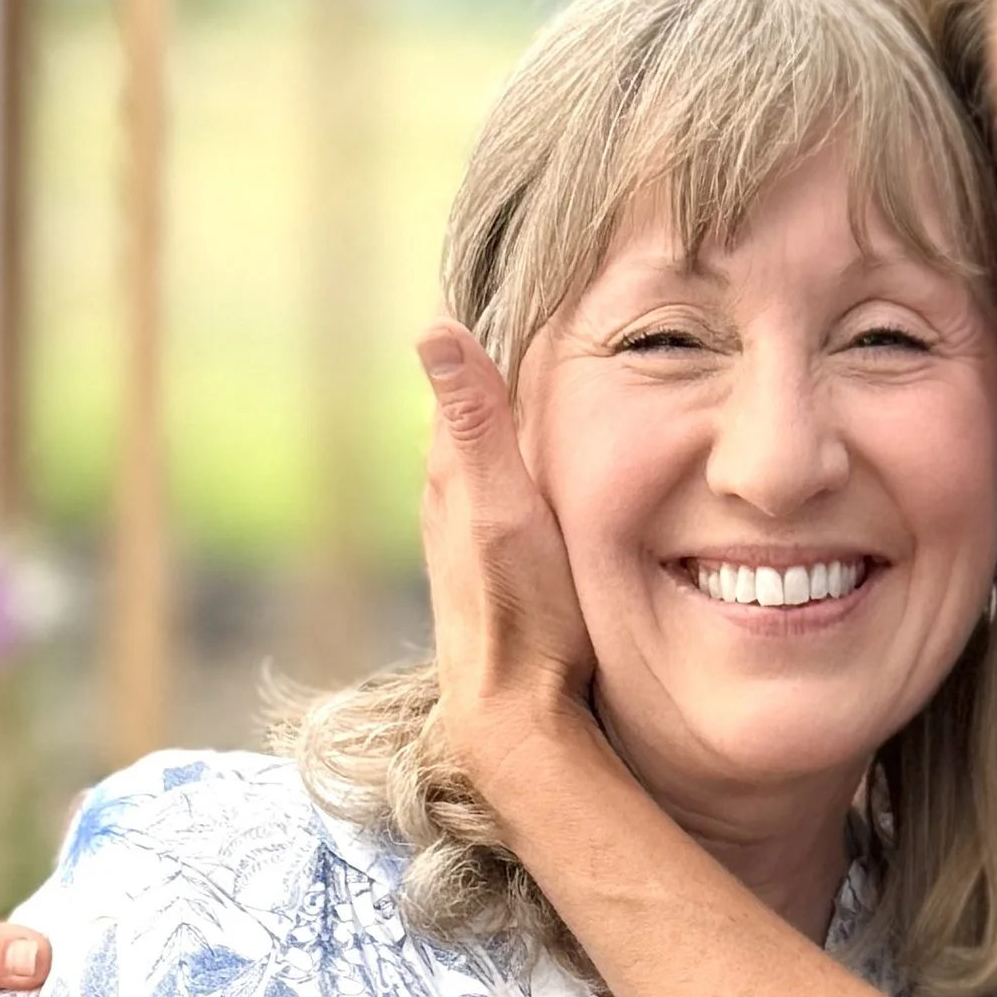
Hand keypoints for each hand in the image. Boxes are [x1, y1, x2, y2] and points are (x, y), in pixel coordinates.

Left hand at [416, 321, 596, 798]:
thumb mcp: (504, 507)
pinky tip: (558, 471)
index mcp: (451, 472)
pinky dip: (532, 468)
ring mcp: (472, 537)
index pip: (464, 380)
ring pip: (495, 458)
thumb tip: (434, 326)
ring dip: (520, 423)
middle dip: (508, 371)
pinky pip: (513, 497)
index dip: (496, 332)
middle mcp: (451, 500)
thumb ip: (476, 420)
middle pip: (478, 415)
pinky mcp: (499, 568)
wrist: (518, 716)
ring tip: (563, 378)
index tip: (539, 280)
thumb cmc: (522, 613)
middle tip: (560, 316)